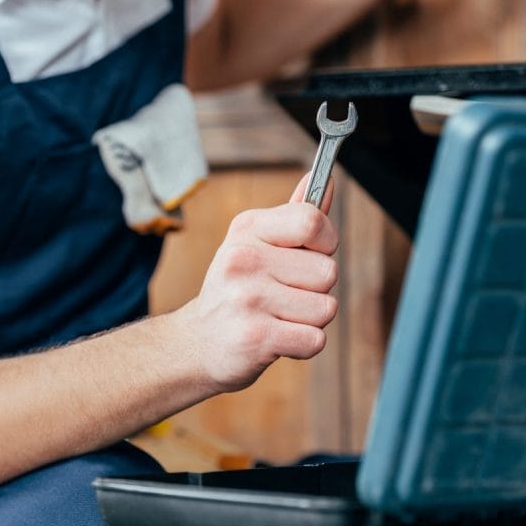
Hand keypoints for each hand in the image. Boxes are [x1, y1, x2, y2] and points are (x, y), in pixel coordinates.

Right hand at [182, 174, 339, 392]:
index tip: (311, 254)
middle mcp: (243, 259)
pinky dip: (304, 345)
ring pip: (326, 308)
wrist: (197, 342)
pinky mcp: (255, 337)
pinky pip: (315, 339)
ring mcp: (248, 298)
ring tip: (278, 317)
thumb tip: (325, 180)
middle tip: (283, 295)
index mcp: (248, 229)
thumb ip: (295, 215)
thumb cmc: (238, 288)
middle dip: (316, 289)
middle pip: (328, 271)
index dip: (326, 241)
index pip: (312, 222)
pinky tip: (277, 338)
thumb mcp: (256, 244)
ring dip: (310, 320)